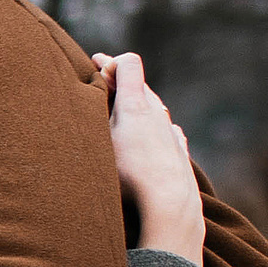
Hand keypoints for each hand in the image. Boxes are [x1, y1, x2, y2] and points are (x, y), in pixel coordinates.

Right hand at [98, 53, 204, 265]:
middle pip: (139, 85)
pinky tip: (148, 137)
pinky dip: (152, 127)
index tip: (94, 68)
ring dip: (136, 106)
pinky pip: (165, 129)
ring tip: (120, 116)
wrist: (169, 203)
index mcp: (135, 103)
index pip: (127, 63)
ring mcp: (170, 130)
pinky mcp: (178, 149)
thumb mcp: (101, 138)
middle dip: (119, 83)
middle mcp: (156, 112)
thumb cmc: (129, 173)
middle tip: (100, 85)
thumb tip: (89, 92)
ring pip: (153, 107)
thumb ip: (96, 110)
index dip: (109, 62)